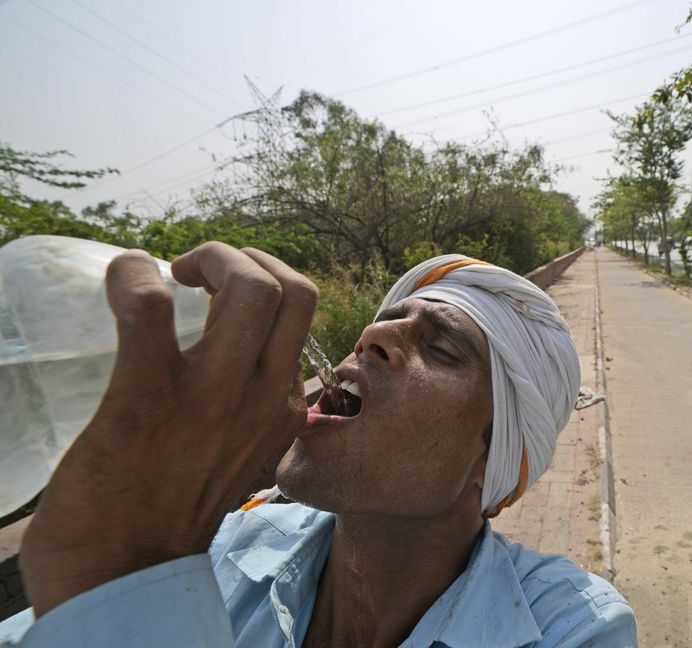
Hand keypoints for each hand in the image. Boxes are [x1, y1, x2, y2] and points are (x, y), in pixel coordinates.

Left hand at [19, 242, 318, 615]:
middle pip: (292, 287)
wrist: (127, 572)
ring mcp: (214, 397)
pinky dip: (132, 278)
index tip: (220, 289)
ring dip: (209, 258)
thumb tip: (226, 351)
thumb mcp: (242, 448)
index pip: (303, 311)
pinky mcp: (148, 400)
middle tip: (197, 274)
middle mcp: (266, 396)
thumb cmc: (173, 505)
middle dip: (242, 257)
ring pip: (251, 286)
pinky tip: (123, 280)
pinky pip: (150, 310)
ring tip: (173, 276)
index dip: (263, 278)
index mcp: (286, 405)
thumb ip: (250, 403)